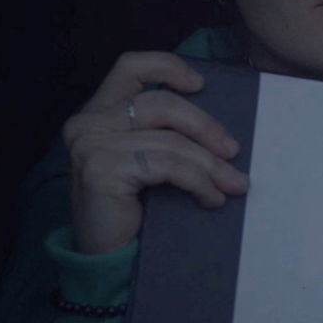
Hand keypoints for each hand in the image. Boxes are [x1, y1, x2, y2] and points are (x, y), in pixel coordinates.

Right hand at [64, 51, 247, 254]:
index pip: (131, 66)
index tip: (201, 84)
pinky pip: (168, 166)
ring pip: (171, 140)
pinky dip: (199, 182)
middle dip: (206, 127)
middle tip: (234, 152)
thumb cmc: (134, 205)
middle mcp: (88, 122)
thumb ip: (165, 131)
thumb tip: (222, 129)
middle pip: (162, 103)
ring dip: (210, 165)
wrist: (107, 256)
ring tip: (234, 184)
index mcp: (98, 111)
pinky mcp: (102, 169)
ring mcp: (91, 144)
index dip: (168, 66)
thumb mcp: (147, 157)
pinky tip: (211, 199)